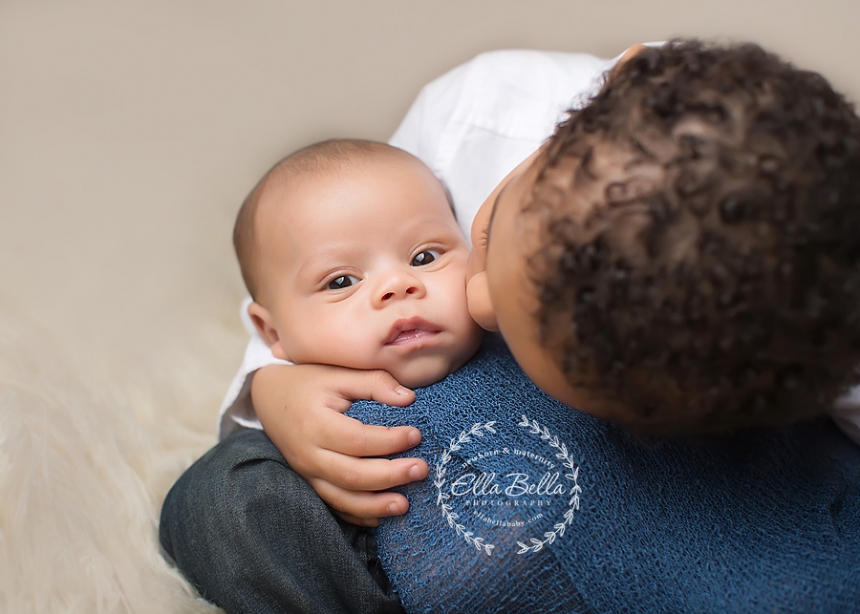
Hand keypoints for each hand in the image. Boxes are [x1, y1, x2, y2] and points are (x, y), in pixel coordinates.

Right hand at [251, 363, 428, 526]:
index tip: (417, 435)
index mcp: (315, 423)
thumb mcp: (339, 373)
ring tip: (405, 505)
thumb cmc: (309, 382)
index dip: (389, 441)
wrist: (269, 397)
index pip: (357, 440)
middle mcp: (308, 454)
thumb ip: (374, 382)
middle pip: (351, 475)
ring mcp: (306, 473)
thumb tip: (408, 398)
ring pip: (341, 498)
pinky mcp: (308, 482)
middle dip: (390, 476)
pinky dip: (356, 514)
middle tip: (421, 470)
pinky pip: (332, 505)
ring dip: (374, 505)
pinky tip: (380, 516)